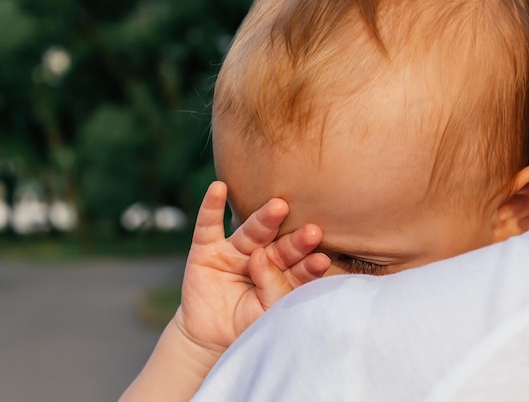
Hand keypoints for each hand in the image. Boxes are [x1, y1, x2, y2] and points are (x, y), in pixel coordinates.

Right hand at [176, 181, 330, 350]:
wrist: (208, 340)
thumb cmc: (245, 325)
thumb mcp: (265, 313)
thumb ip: (271, 287)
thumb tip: (260, 258)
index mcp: (282, 274)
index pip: (299, 267)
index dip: (309, 264)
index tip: (322, 260)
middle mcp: (261, 257)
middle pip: (280, 246)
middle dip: (294, 240)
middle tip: (311, 232)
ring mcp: (234, 251)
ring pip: (251, 233)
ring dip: (264, 219)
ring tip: (279, 207)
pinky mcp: (206, 250)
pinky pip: (208, 225)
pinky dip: (212, 207)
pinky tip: (219, 188)